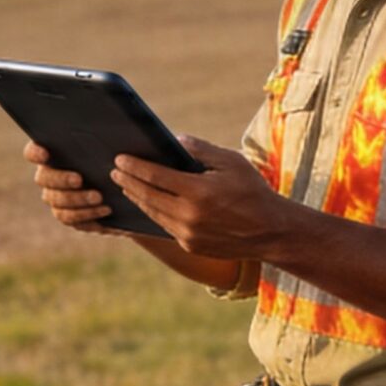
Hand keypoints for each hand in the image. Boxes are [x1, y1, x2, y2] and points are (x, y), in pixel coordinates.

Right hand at [24, 140, 123, 237]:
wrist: (127, 184)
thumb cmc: (115, 157)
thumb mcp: (111, 144)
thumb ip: (100, 135)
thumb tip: (101, 124)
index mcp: (52, 154)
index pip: (32, 152)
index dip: (35, 153)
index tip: (45, 153)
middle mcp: (48, 176)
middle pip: (43, 179)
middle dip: (60, 179)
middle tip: (79, 179)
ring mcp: (55, 197)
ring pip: (56, 201)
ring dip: (77, 199)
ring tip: (99, 197)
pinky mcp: (67, 215)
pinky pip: (69, 218)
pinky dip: (87, 214)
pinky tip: (105, 209)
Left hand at [109, 135, 298, 260]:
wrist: (271, 231)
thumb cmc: (252, 190)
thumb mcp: (231, 162)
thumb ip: (201, 150)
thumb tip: (175, 140)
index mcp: (198, 192)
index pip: (156, 176)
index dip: (134, 166)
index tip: (120, 159)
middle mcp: (189, 216)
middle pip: (148, 196)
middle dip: (128, 182)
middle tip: (115, 171)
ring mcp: (188, 234)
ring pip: (153, 214)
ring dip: (137, 198)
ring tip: (126, 186)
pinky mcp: (190, 246)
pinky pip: (165, 227)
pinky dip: (153, 213)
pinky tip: (147, 203)